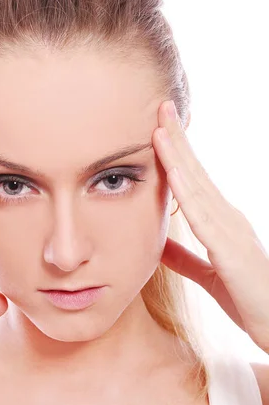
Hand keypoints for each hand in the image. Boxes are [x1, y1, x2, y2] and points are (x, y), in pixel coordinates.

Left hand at [152, 100, 268, 352]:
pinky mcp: (231, 252)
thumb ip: (183, 257)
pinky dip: (187, 192)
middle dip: (179, 139)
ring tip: (161, 126)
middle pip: (197, 173)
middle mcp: (228, 219)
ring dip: (178, 156)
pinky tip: (173, 172)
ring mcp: (232, 232)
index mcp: (222, 222)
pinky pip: (204, 218)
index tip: (160, 127)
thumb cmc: (247, 299)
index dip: (178, 154)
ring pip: (199, 187)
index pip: (196, 181)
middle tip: (161, 106)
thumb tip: (157, 241)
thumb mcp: (207, 273)